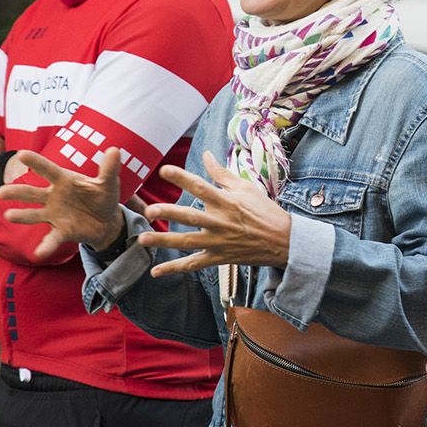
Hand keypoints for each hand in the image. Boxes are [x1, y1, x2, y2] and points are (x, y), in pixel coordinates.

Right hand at [0, 148, 126, 259]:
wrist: (107, 220)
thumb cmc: (102, 196)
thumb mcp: (108, 183)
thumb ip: (109, 168)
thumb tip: (114, 150)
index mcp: (64, 180)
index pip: (48, 170)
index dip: (36, 162)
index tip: (21, 154)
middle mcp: (54, 196)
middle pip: (32, 193)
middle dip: (17, 192)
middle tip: (0, 191)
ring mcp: (54, 214)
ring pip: (34, 215)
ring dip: (21, 216)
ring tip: (8, 215)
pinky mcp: (61, 230)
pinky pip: (51, 239)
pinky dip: (45, 246)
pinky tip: (39, 252)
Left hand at [134, 151, 291, 277]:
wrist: (284, 241)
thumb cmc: (265, 211)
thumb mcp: (246, 188)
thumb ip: (222, 173)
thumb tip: (206, 155)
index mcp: (227, 202)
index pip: (201, 187)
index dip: (182, 177)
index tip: (164, 170)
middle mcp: (220, 222)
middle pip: (191, 216)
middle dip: (169, 213)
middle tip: (150, 210)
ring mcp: (218, 242)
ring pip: (187, 242)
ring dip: (164, 241)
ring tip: (142, 239)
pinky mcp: (218, 258)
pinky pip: (194, 264)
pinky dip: (175, 269)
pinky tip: (156, 271)